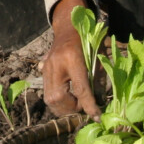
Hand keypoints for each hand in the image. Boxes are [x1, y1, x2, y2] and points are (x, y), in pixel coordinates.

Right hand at [40, 0, 100, 116]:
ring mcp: (46, 68)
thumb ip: (98, 79)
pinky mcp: (43, 72)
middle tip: (84, 107)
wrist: (68, 27)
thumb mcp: (97, 57)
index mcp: (72, 58)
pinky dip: (58, 102)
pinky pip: (47, 94)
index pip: (80, 89)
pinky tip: (68, 100)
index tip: (96, 116)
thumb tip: (100, 102)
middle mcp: (56, 64)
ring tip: (76, 105)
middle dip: (73, 108)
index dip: (89, 105)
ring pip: (50, 99)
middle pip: (59, 97)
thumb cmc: (87, 41)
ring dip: (64, 108)